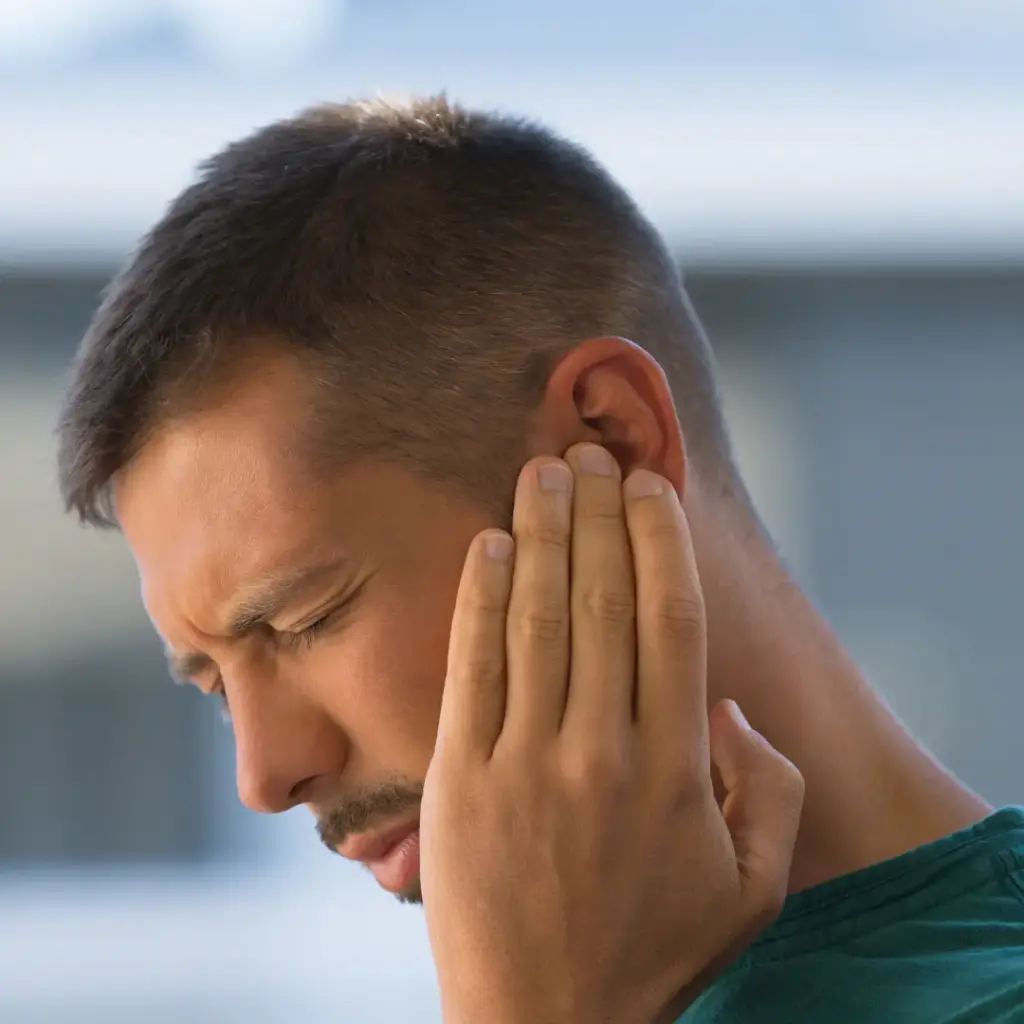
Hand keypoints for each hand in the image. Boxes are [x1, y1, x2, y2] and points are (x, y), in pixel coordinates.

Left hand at [420, 444, 803, 1023]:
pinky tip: (486, 545)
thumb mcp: (755, 889)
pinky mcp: (458, 781)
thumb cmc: (654, 955)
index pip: (670, 621)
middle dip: (598, 515)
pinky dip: (479, 601)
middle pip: (601, 600)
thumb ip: (771, 792)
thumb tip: (731, 705)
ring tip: (542, 470)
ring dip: (540, 534)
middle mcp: (601, 750)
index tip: (649, 487)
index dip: (659, 542)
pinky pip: (471, 670)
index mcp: (676, 768)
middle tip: (591, 450)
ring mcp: (524, 762)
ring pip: (536, 620)